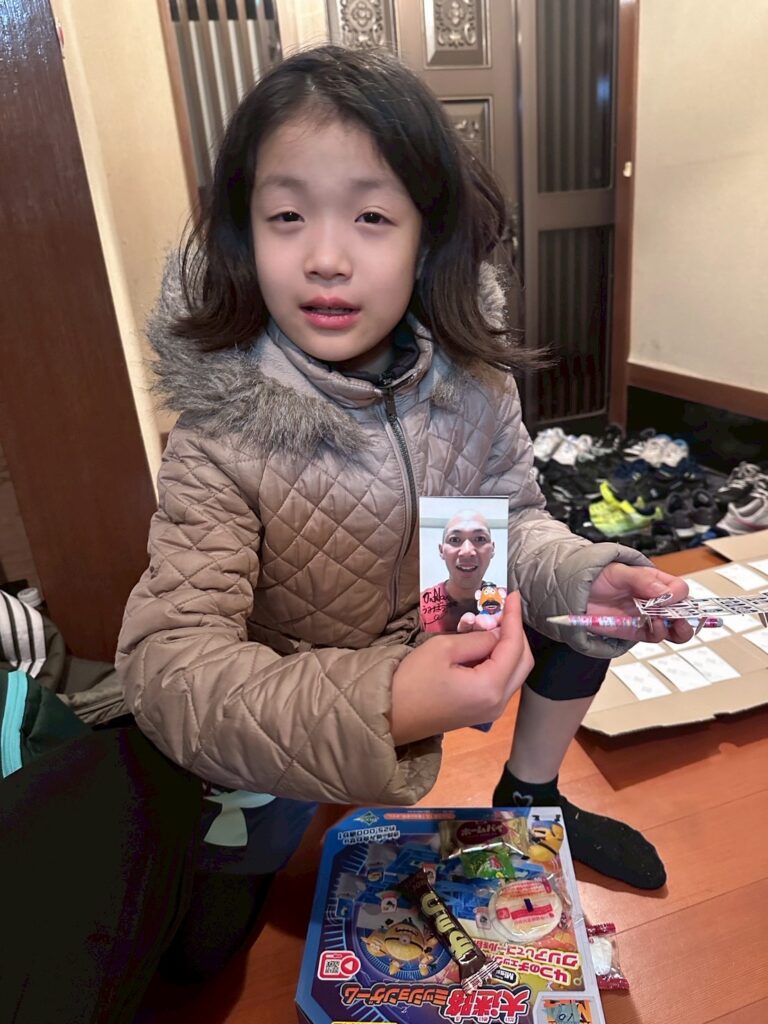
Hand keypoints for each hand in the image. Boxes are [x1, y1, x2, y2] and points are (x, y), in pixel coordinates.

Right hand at [390, 593, 532, 743]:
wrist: (389, 716)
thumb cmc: (411, 680)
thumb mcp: (443, 649)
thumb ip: (477, 639)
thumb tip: (496, 632)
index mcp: (490, 687)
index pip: (514, 647)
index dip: (514, 618)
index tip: (512, 595)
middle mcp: (498, 702)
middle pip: (523, 662)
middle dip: (516, 633)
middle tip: (503, 610)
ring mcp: (491, 710)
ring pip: (515, 672)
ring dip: (508, 647)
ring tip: (491, 623)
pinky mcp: (481, 711)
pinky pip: (501, 682)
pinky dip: (499, 661)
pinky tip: (484, 644)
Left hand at [587, 563, 693, 643]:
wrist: (576, 593)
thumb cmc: (596, 577)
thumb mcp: (619, 572)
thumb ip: (643, 581)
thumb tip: (667, 592)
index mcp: (654, 581)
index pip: (679, 589)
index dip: (679, 595)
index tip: (672, 598)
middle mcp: (654, 600)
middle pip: (682, 610)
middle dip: (687, 615)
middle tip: (682, 618)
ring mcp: (646, 616)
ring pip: (674, 627)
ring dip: (679, 629)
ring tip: (675, 625)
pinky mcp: (636, 630)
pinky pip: (655, 636)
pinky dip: (659, 634)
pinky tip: (655, 627)